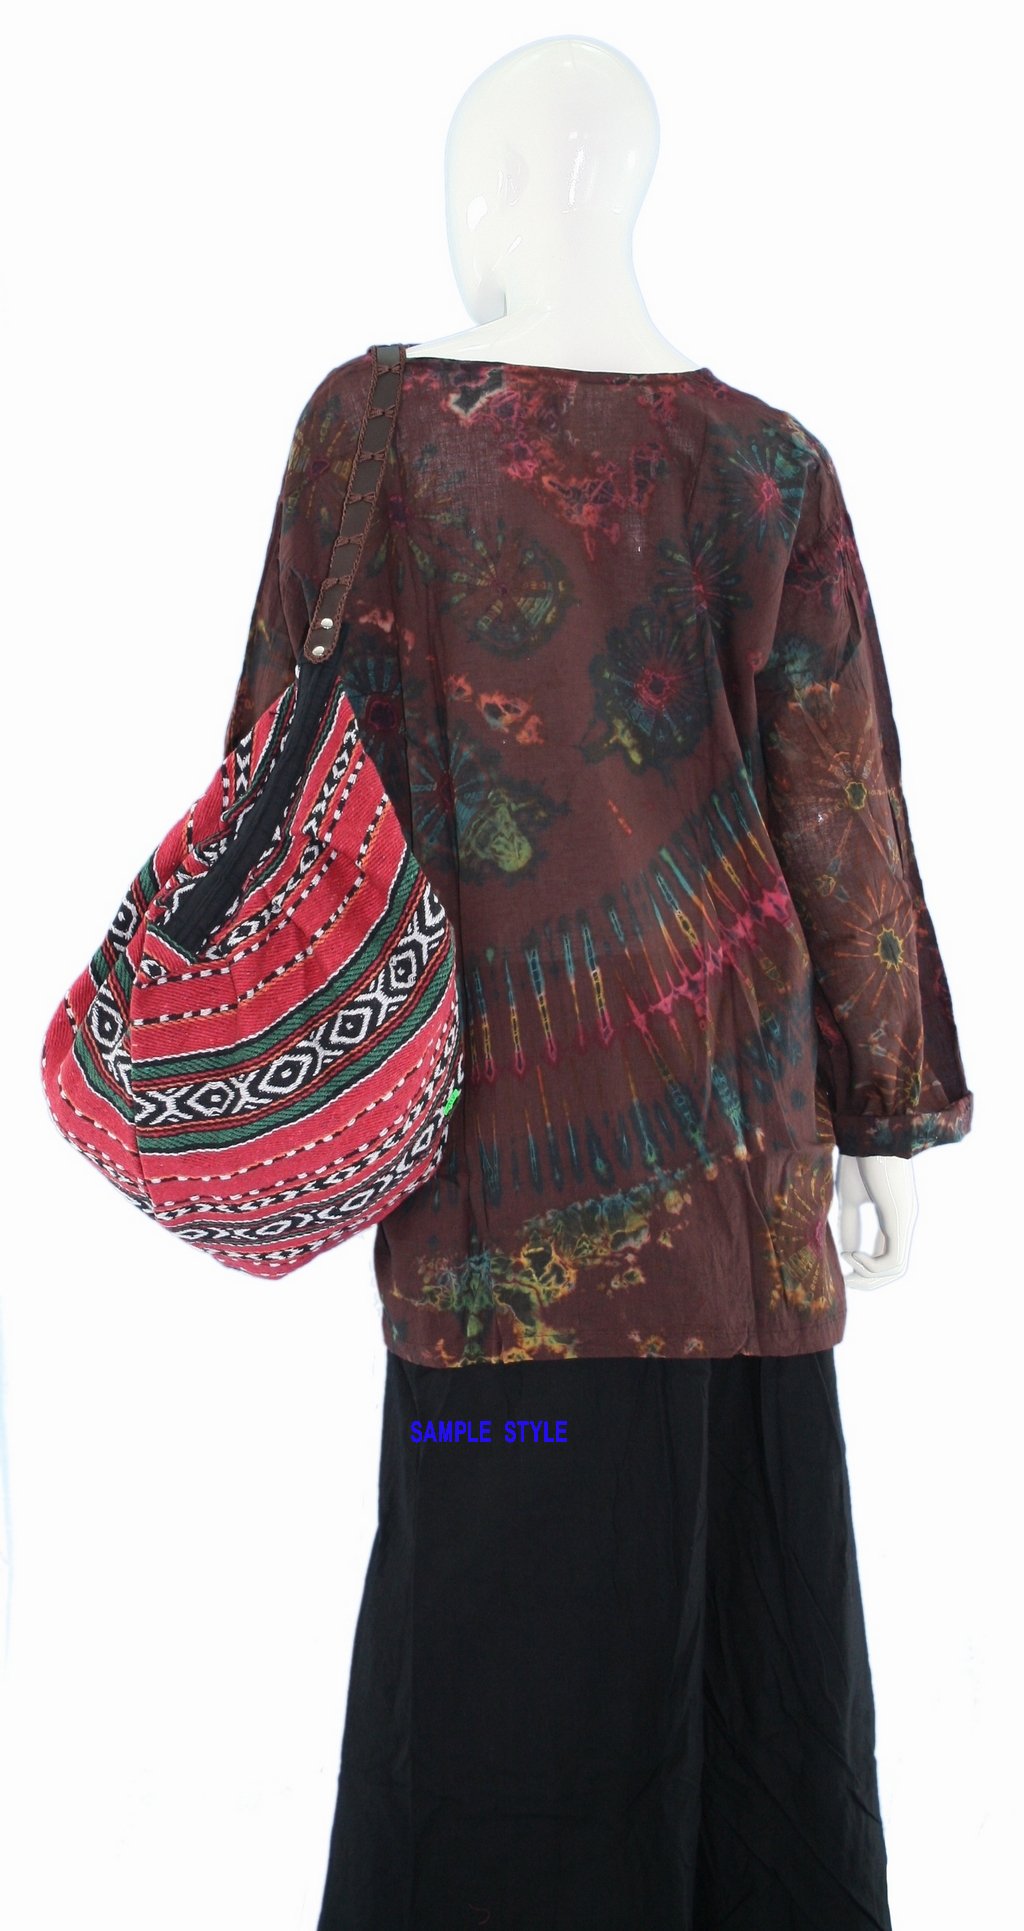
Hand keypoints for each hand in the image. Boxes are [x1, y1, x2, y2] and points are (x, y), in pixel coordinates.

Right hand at [835, 1153, 918, 1287]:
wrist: (867, 1133)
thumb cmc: (859, 1160)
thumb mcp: (849, 1198)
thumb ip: (850, 1225)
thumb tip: (848, 1254)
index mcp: (893, 1217)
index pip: (888, 1256)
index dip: (866, 1271)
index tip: (842, 1273)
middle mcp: (903, 1222)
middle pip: (895, 1269)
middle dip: (870, 1281)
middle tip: (845, 1281)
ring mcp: (904, 1221)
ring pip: (897, 1269)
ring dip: (870, 1275)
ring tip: (848, 1261)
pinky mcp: (899, 1219)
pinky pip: (893, 1260)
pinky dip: (872, 1266)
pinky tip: (853, 1254)